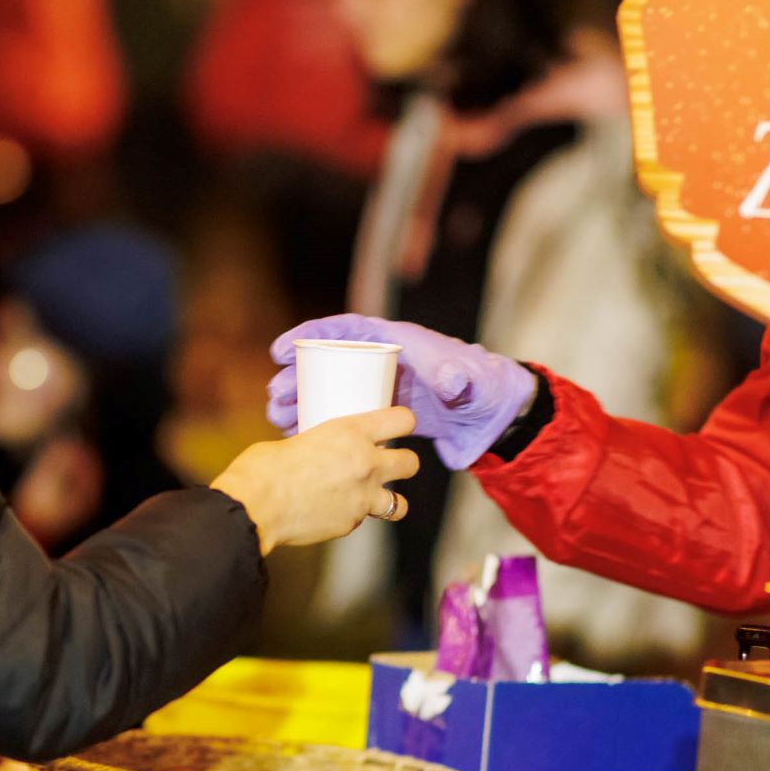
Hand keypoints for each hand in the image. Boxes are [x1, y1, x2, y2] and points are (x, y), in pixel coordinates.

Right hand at [210, 406, 420, 553]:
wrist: (254, 507)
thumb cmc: (264, 468)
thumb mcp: (297, 440)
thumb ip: (319, 444)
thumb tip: (317, 451)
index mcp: (351, 432)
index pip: (402, 420)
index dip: (403, 422)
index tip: (398, 425)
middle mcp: (365, 464)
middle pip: (411, 463)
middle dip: (403, 463)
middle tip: (388, 464)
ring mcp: (362, 498)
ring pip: (400, 503)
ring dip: (390, 499)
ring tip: (373, 498)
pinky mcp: (350, 524)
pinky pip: (363, 519)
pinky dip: (353, 515)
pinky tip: (333, 510)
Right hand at [268, 316, 537, 469]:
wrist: (494, 418)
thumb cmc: (482, 387)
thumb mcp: (469, 378)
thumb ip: (457, 376)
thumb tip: (447, 381)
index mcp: (396, 342)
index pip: (346, 331)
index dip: (310, 336)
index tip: (282, 351)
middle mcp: (383, 363)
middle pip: (330, 363)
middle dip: (297, 377)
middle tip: (275, 397)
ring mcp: (380, 391)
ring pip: (331, 392)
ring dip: (303, 404)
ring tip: (279, 419)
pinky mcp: (382, 418)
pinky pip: (344, 419)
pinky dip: (322, 427)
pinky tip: (302, 440)